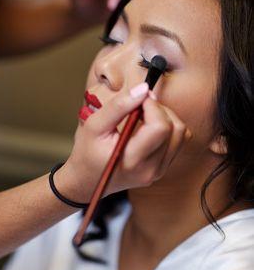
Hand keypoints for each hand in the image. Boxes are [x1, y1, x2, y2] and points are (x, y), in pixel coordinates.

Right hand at [57, 83, 191, 202]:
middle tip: (139, 106)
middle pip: (174, 128)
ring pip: (181, 133)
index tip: (138, 98)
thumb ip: (119, 106)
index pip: (160, 127)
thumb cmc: (87, 152)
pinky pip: (178, 141)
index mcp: (131, 161)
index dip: (152, 105)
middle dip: (159, 109)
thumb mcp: (94, 125)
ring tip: (144, 116)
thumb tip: (144, 89)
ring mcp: (158, 171)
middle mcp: (150, 169)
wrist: (88, 181)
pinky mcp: (162, 169)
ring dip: (166, 117)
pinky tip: (149, 127)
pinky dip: (168, 128)